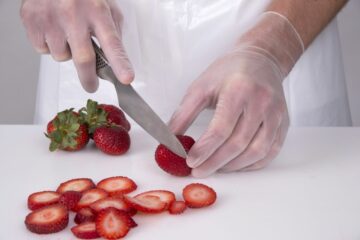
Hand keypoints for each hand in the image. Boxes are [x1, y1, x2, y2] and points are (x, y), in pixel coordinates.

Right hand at [20, 0, 133, 91]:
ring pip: (61, 56)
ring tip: (67, 33)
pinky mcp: (32, 20)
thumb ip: (111, 31)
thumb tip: (114, 57)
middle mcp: (73, 14)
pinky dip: (49, 45)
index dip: (120, 63)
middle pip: (84, 59)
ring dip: (67, 53)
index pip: (112, 43)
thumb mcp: (105, 5)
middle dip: (89, 78)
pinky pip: (42, 48)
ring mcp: (51, 18)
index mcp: (97, 11)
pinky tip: (53, 29)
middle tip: (91, 85)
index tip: (126, 79)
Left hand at [169, 12, 303, 176]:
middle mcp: (261, 102)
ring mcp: (276, 113)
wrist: (261, 59)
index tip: (191, 161)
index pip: (221, 129)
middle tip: (199, 170)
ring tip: (215, 168)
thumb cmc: (228, 72)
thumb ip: (184, 114)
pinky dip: (252, 164)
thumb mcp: (201, 86)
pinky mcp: (284, 122)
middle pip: (238, 143)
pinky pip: (271, 151)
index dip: (205, 150)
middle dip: (215, 163)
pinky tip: (236, 164)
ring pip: (257, 151)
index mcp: (238, 89)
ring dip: (234, 166)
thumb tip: (170, 140)